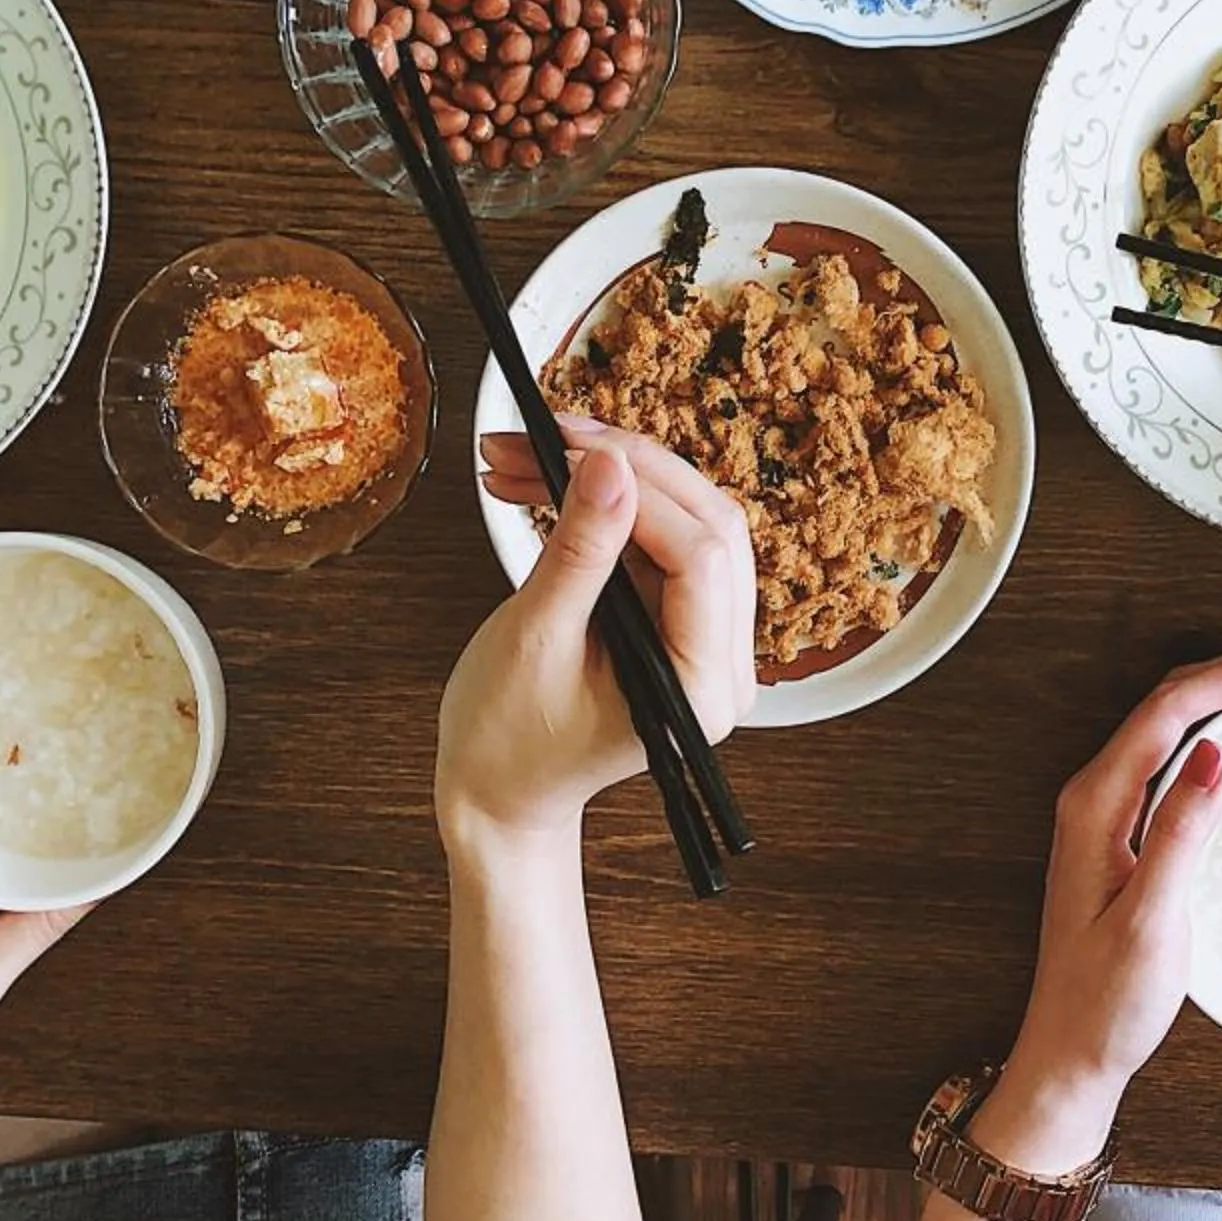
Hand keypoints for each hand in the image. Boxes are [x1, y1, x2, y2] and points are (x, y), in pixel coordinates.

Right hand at [447, 420, 757, 843]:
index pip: (700, 556)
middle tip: (546, 431)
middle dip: (625, 467)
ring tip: (521, 456)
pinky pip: (657, 541)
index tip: (569, 446)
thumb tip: (608, 465)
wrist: (498, 789)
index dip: (640, 489)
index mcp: (701, 686)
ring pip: (682, 521)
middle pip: (706, 525)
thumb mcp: (536, 637)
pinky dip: (603, 508)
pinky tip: (542, 484)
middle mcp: (723, 664)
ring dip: (607, 479)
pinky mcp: (678, 620)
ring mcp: (706, 640)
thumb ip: (580, 550)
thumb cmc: (508, 739)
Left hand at [991, 640, 1221, 1167]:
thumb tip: (1218, 749)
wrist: (1070, 1054)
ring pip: (1177, 723)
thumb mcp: (1152, 920)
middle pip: (1176, 700)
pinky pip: (1176, 757)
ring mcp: (1109, 812)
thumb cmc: (1106, 1001)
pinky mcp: (1126, 834)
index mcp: (1097, 804)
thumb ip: (1181, 833)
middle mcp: (1097, 795)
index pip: (1176, 707)